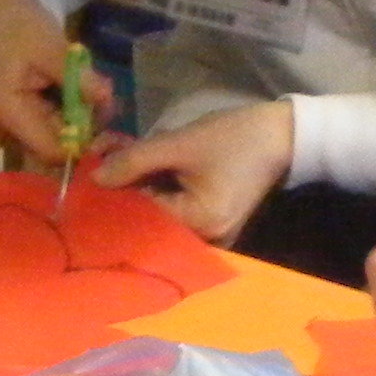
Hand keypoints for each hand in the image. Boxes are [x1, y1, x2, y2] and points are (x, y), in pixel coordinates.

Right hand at [0, 0, 115, 164]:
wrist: (4, 10)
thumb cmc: (20, 27)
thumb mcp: (50, 47)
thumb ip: (77, 76)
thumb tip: (106, 98)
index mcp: (10, 112)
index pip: (49, 150)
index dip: (80, 145)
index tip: (109, 126)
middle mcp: (12, 124)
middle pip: (58, 145)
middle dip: (88, 128)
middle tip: (111, 104)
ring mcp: (22, 119)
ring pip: (63, 134)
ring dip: (87, 117)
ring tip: (102, 91)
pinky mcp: (32, 111)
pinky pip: (61, 120)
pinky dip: (79, 108)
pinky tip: (90, 90)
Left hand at [89, 101, 291, 245]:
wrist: (283, 134)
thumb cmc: (234, 138)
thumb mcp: (179, 144)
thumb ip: (134, 160)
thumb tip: (95, 178)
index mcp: (198, 226)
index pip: (140, 214)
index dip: (114, 190)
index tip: (92, 164)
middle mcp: (204, 241)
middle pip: (148, 215)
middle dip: (125, 183)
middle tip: (104, 150)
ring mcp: (210, 235)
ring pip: (158, 209)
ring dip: (139, 180)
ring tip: (120, 147)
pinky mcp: (211, 222)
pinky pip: (174, 207)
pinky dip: (158, 185)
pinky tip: (143, 160)